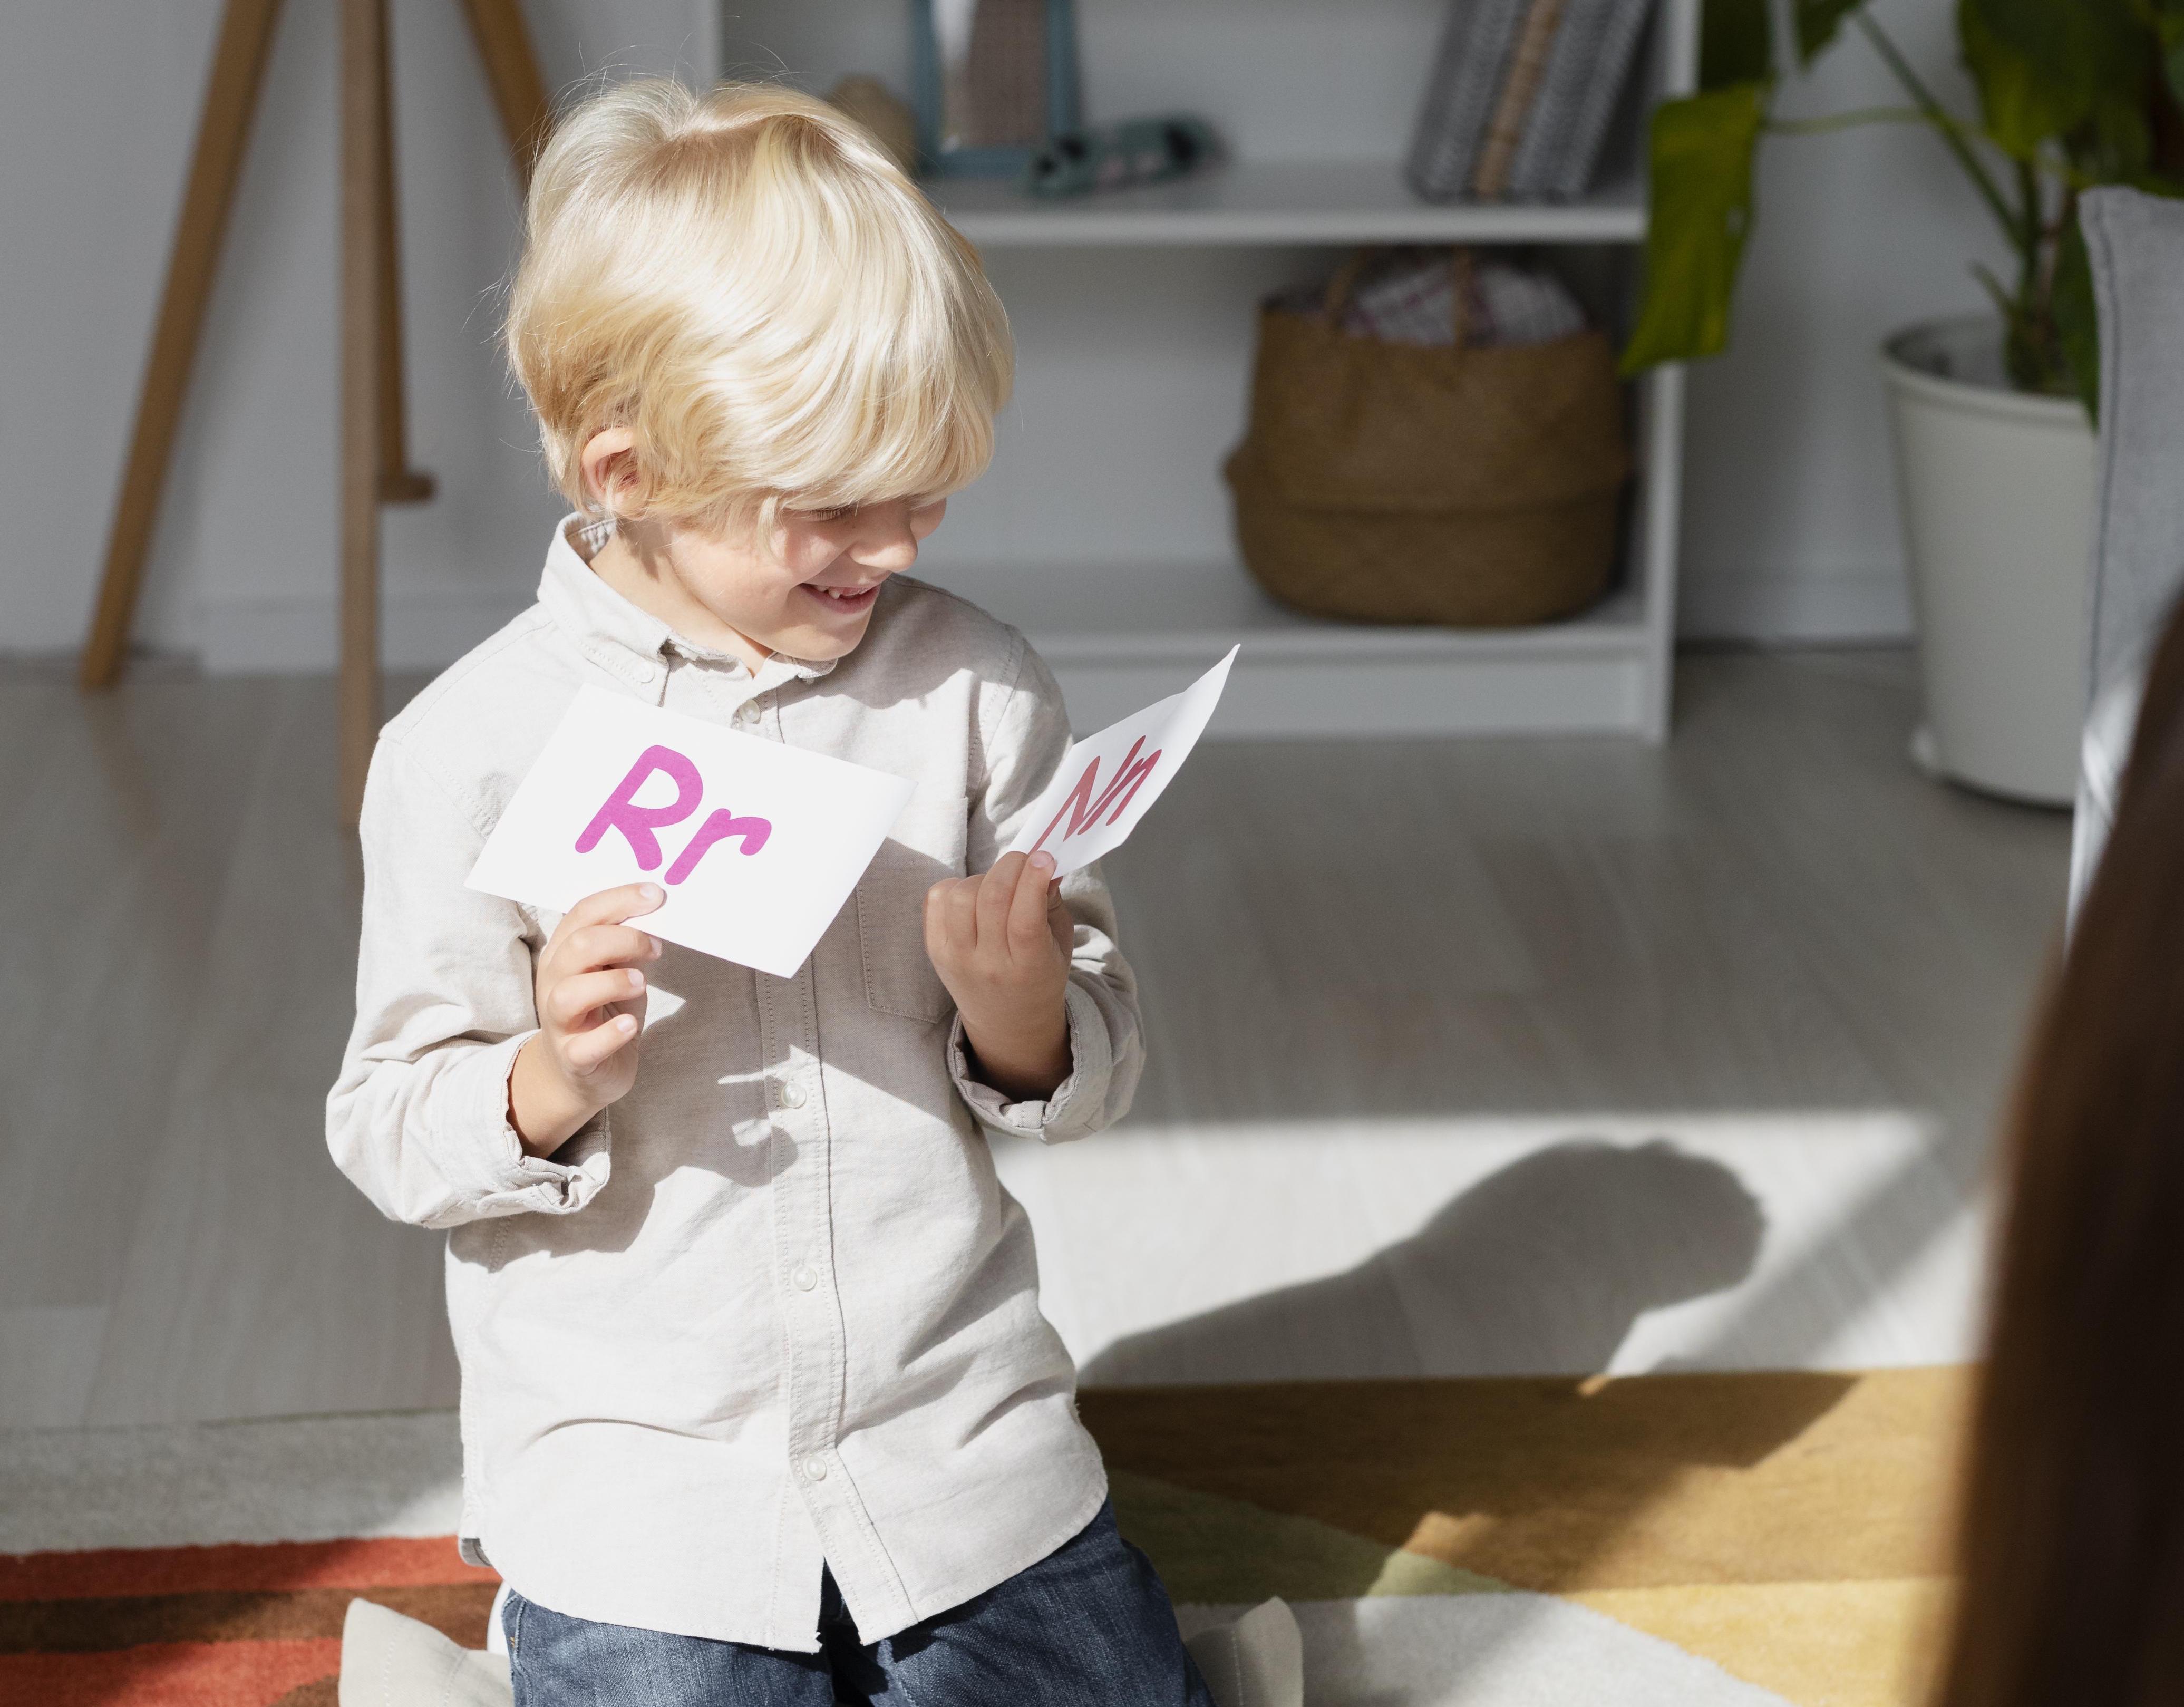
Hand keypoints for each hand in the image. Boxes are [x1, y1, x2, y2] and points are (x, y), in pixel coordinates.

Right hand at [508, 882, 664, 1155]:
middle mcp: (555, 983)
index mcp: (563, 953)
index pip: (583, 914)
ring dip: (613, 982)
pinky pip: (584, 1046)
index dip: (620, 900)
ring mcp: (559, 1022)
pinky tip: (629, 1024)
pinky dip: (610, 1034)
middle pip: (578, 946)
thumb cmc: (602, 1012)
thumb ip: (625, 944)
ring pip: (571, 993)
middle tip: (655, 948)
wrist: (580, 1073)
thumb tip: (653, 909)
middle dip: (623, 939)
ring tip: (640, 982)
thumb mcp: (615, 971)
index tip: (656, 896)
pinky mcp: (573, 1058)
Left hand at [924, 850, 1073, 1100]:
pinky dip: (955, 885)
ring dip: (982, 877)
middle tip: (1024, 861)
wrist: (1007, 1021)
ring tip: (998, 886)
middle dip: (1011, 866)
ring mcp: (956, 958)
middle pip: (991, 899)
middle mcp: (988, 965)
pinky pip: (935, 899)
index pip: (1025, 918)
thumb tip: (1042, 860)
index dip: (1033, 878)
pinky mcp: (934, 950)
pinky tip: (973, 895)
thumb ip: (1051, 901)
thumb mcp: (1060, 943)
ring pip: (961, 895)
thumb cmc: (1040, 974)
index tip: (1044, 857)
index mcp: (1028, 967)